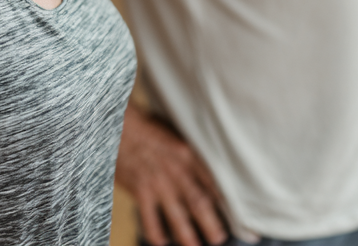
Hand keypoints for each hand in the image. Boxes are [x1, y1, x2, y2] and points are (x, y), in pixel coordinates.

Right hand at [115, 105, 226, 245]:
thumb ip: (189, 153)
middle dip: (212, 225)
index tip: (238, 217)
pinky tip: (161, 242)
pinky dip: (156, 233)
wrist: (119, 124)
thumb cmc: (148, 127)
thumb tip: (207, 170)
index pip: (213, 182)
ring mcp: (158, 182)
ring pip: (178, 216)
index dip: (227, 201)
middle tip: (221, 240)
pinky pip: (150, 219)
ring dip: (188, 236)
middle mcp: (176, 170)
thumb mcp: (174, 133)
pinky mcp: (140, 190)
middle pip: (200, 203)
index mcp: (188, 154)